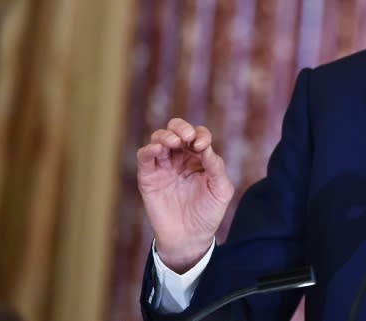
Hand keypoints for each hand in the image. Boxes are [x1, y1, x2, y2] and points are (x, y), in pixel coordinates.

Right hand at [137, 118, 233, 272]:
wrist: (189, 238)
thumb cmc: (208, 214)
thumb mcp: (220, 190)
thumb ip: (216, 167)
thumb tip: (206, 148)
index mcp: (199, 158)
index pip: (198, 135)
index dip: (200, 135)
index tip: (202, 146)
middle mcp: (180, 158)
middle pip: (176, 130)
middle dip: (180, 127)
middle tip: (186, 137)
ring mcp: (164, 166)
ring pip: (159, 139)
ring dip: (165, 136)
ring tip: (173, 142)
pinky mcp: (148, 177)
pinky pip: (144, 157)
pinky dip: (149, 149)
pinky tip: (158, 150)